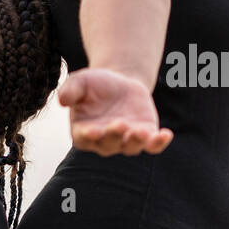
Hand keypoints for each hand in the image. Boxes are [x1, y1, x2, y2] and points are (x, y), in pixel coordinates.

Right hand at [58, 68, 173, 155]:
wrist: (120, 82)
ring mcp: (126, 141)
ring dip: (137, 141)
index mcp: (83, 132)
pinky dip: (159, 143)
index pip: (84, 138)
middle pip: (109, 144)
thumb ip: (71, 90)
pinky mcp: (145, 136)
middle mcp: (104, 141)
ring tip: (143, 132)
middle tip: (119, 124)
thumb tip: (61, 100)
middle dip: (114, 136)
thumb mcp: (80, 81)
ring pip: (131, 147)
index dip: (89, 136)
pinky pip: (153, 146)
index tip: (93, 130)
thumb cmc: (95, 84)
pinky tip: (166, 135)